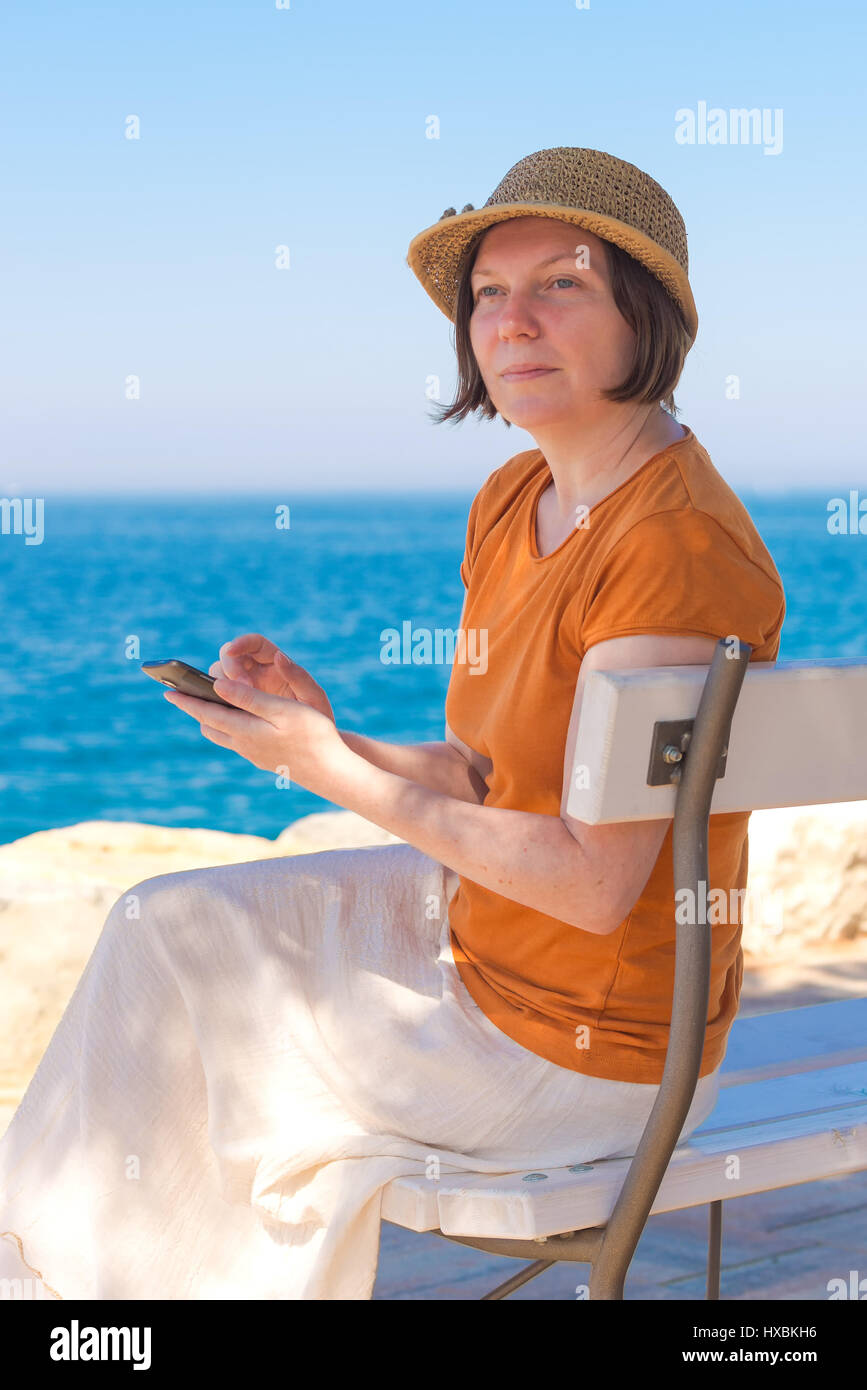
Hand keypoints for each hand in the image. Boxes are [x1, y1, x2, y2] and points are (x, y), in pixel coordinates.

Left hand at [162, 676, 344, 795]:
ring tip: (207, 706)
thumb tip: (218, 687)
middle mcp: (244, 745)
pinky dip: (229, 728)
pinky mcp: (266, 760)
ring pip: (223, 737)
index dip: (187, 700)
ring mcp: (255, 755)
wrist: (332, 771)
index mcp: (245, 731)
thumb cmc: (313, 735)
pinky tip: (237, 723)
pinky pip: (237, 743)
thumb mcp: (282, 710)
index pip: (207, 712)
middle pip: (210, 726)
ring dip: (212, 720)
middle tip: (182, 695)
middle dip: (196, 709)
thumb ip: (249, 698)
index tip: (167, 690)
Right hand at [208, 633, 335, 723]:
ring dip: (218, 687)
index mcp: (275, 663)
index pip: (254, 643)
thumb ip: (298, 677)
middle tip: (242, 688)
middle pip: (230, 658)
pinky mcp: (236, 707)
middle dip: (229, 669)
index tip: (232, 650)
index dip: (241, 643)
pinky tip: (217, 715)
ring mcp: (244, 690)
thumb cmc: (317, 716)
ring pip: (219, 678)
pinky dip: (213, 704)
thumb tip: (279, 656)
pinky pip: (218, 701)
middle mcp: (257, 672)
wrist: (313, 743)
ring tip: (231, 706)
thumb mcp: (313, 697)